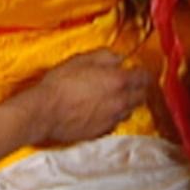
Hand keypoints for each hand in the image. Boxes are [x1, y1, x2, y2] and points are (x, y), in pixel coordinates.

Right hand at [22, 48, 150, 143]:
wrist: (45, 112)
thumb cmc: (61, 83)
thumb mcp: (81, 60)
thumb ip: (105, 56)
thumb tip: (119, 58)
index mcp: (118, 82)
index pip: (144, 78)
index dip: (143, 73)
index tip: (139, 71)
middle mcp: (120, 103)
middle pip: (141, 97)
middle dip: (138, 89)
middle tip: (129, 84)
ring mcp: (111, 120)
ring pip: (128, 112)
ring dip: (125, 104)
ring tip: (113, 98)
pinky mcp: (100, 132)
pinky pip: (114, 124)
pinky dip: (112, 116)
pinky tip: (100, 111)